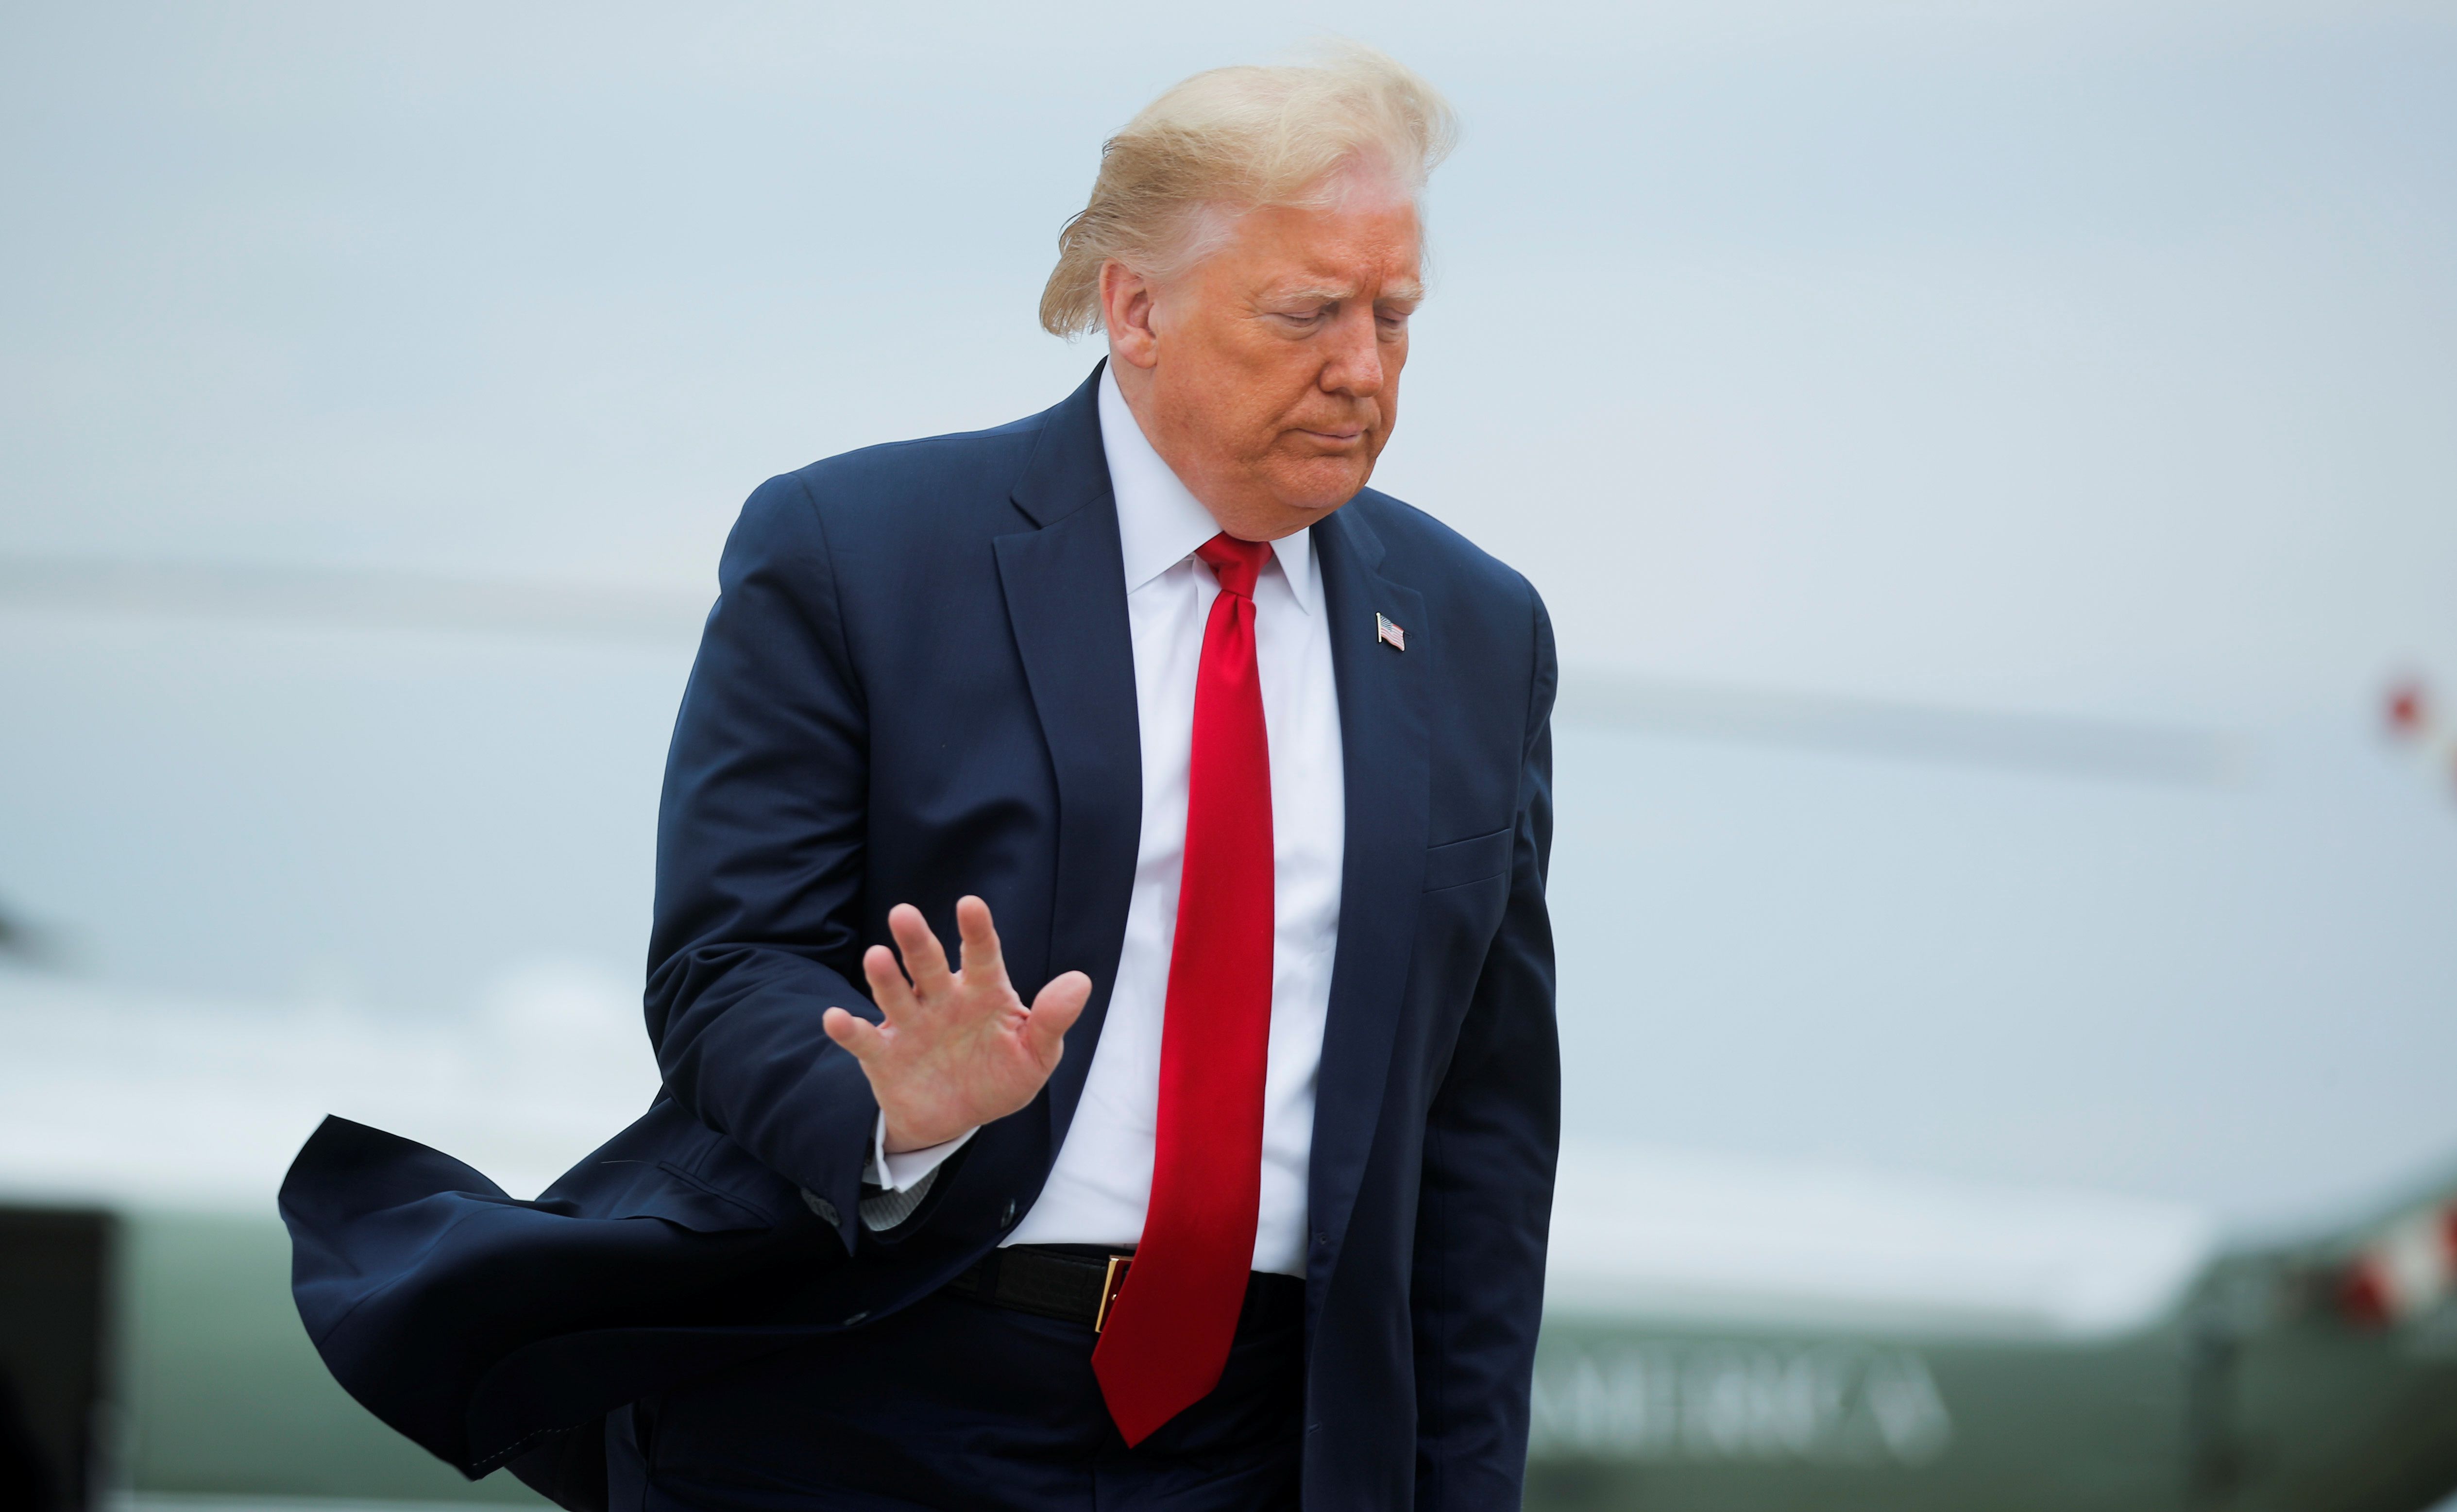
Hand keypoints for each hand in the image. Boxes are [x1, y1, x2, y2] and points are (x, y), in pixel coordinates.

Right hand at [821, 896, 1091, 1152]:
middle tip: (904, 914)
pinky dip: (847, 1030)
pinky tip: (834, 1018)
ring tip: (877, 956)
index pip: (981, 955)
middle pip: (928, 964)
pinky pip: (863, 1040)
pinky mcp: (883, 1054)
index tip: (970, 905)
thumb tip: (1080, 981)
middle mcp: (942, 999)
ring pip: (895, 994)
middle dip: (917, 941)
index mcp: (983, 992)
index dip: (976, 931)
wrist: (958, 1116)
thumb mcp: (1036, 1053)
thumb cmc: (1001, 1074)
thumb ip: (1053, 1019)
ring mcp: (910, 1024)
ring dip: (885, 976)